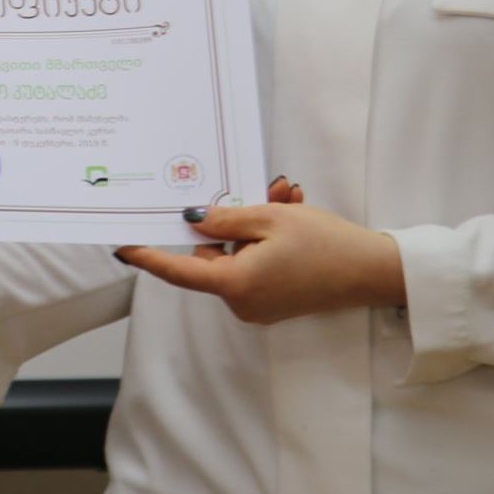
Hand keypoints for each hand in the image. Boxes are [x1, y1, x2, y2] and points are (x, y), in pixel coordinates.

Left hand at [113, 176, 404, 324]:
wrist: (373, 271)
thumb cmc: (323, 243)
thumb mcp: (269, 218)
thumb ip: (224, 220)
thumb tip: (191, 221)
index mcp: (235, 284)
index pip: (178, 270)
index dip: (148, 256)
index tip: (121, 244)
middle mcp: (242, 301)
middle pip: (213, 255)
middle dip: (231, 220)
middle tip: (263, 189)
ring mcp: (258, 304)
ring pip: (237, 254)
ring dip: (255, 223)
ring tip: (286, 196)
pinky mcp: (274, 299)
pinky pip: (255, 263)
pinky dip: (267, 238)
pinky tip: (290, 210)